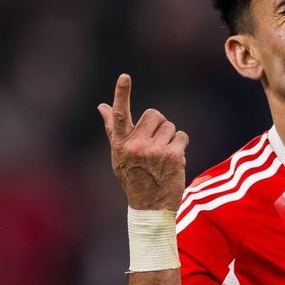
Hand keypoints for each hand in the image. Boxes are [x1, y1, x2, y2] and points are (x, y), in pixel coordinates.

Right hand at [98, 73, 189, 209]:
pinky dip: (181, 145)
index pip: (120, 114)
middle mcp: (137, 146)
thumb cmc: (133, 178)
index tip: (125, 76)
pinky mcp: (173, 156)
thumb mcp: (118, 155)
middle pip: (154, 114)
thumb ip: (112, 129)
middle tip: (155, 142)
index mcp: (121, 143)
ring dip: (170, 137)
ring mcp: (156, 151)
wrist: (150, 208)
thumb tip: (102, 106)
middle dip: (158, 124)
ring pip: (170, 126)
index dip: (122, 93)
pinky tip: (173, 160)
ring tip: (163, 156)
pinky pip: (182, 136)